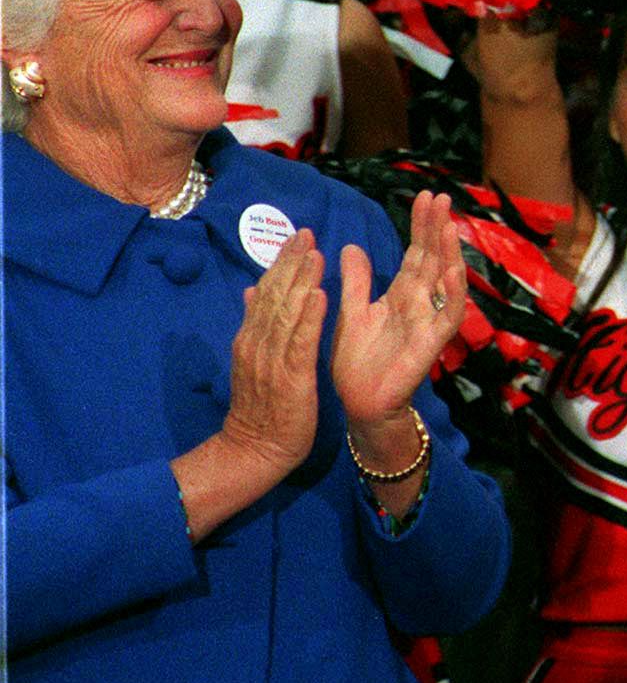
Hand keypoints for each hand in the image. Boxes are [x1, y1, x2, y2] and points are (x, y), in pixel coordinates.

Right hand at [218, 230, 325, 480]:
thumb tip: (253, 288)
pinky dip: (309, 318)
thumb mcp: (253, 359)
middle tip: (307, 232)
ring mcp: (272, 359)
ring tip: (316, 253)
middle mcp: (258, 342)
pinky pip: (300, 343)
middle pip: (275, 295)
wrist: (253, 450)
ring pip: (287, 313)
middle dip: (292, 262)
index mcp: (251, 337)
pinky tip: (320, 296)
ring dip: (301, 281)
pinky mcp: (290, 377)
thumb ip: (255, 323)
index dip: (282, 263)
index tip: (297, 236)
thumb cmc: (261, 406)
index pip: (267, 291)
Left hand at [331, 191, 466, 428]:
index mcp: (401, 294)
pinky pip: (447, 316)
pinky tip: (452, 272)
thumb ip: (356, 281)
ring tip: (449, 226)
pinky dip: (452, 295)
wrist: (359, 403)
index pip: (416, 252)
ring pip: (445, 281)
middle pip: (433, 259)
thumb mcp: (353, 312)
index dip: (421, 226)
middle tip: (442, 197)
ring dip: (449, 254)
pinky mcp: (430, 343)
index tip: (425, 196)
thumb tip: (351, 246)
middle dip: (437, 228)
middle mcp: (419, 302)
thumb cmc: (358, 361)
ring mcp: (428, 320)